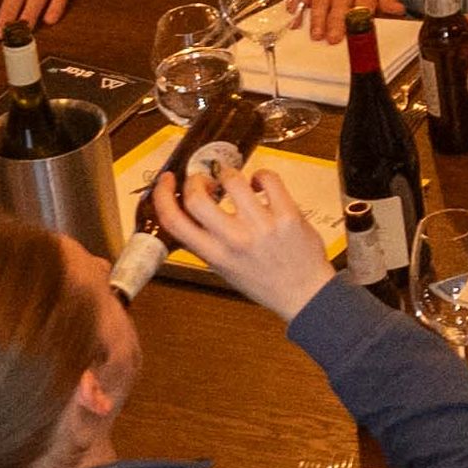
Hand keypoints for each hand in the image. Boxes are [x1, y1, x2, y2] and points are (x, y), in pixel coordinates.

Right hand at [159, 136, 342, 315]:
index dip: (163, 195)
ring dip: (229, 174)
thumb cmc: (266, 282)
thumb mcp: (224, 269)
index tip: (167, 182)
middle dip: (195, 180)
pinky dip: (261, 176)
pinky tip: (261, 184)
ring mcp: (262, 227)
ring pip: (232, 181)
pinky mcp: (287, 216)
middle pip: (196, 198)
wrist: (305, 294)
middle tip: (205, 179)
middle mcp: (235, 241)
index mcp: (215, 256)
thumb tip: (189, 211)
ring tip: (235, 181)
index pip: (173, 221)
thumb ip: (205, 243)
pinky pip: (268, 179)